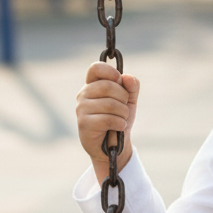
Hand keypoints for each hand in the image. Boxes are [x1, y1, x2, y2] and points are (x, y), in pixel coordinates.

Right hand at [76, 61, 139, 180]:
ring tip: (121, 119)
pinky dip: (120, 123)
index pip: (96, 67)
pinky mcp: (84, 123)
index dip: (111, 72)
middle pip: (108, 86)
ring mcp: (81, 108)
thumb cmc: (119, 118)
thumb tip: (127, 77)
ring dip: (123, 113)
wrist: (114, 145)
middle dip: (123, 98)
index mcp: (93, 84)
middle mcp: (84, 94)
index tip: (120, 82)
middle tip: (124, 107)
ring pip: (110, 104)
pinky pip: (108, 119)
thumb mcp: (129, 100)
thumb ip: (132, 86)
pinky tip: (118, 127)